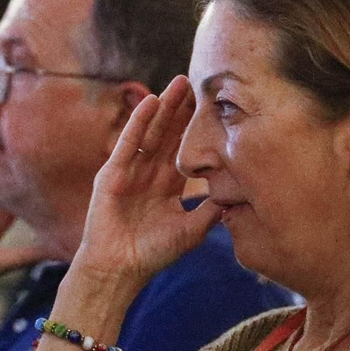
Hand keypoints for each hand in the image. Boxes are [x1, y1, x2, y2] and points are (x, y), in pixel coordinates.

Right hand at [74, 76, 219, 289]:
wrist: (120, 269)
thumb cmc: (152, 254)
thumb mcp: (191, 230)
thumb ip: (211, 210)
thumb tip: (237, 194)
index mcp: (166, 185)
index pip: (183, 149)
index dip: (196, 128)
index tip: (212, 105)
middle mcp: (148, 173)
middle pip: (168, 134)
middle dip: (181, 108)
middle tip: (197, 81)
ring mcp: (129, 171)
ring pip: (150, 132)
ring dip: (164, 107)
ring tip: (178, 83)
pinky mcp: (112, 173)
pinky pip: (128, 142)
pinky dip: (138, 122)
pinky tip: (151, 101)